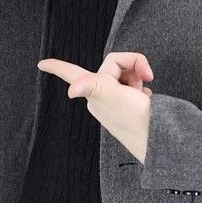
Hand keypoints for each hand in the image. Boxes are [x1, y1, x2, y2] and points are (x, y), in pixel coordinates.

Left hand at [36, 51, 153, 163]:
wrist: (160, 139)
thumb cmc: (138, 120)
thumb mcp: (116, 98)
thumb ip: (96, 87)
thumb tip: (72, 90)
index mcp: (95, 91)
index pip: (72, 74)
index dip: (58, 67)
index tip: (42, 64)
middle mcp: (102, 95)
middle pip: (113, 65)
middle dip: (133, 65)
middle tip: (147, 76)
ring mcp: (115, 100)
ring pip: (126, 74)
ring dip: (138, 76)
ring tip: (143, 92)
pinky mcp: (128, 104)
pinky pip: (135, 85)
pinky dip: (143, 87)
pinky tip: (146, 98)